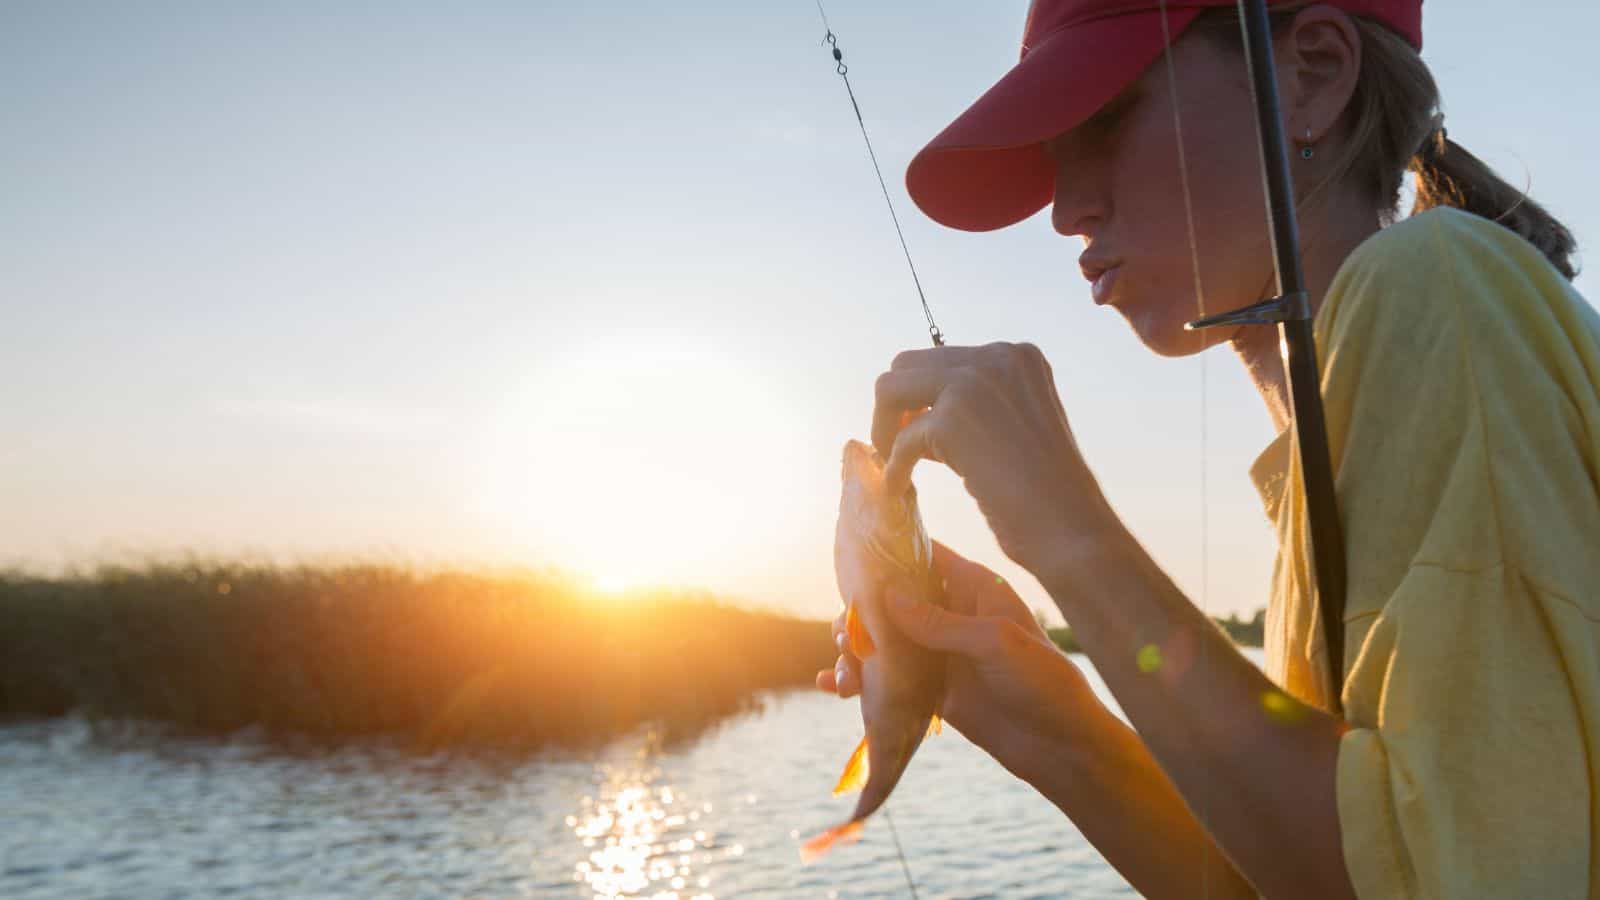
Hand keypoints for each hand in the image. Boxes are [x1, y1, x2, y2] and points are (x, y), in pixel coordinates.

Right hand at [816, 540, 1107, 778]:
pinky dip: (860, 679)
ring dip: (856, 651)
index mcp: (975, 588)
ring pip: (884, 639)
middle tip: (843, 637)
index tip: (850, 559)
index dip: (888, 554)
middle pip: (893, 598)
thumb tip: (888, 597)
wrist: (1061, 746)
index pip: (925, 556)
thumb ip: (941, 622)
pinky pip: (888, 676)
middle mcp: (953, 613)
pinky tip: (834, 687)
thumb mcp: (996, 644)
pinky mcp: (930, 687)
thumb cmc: (1043, 684)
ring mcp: (940, 651)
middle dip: (861, 614)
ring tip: (844, 676)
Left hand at [871, 342, 1117, 582]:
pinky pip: (899, 440)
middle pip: (908, 365)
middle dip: (896, 407)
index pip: (943, 359)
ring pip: (890, 388)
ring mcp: (973, 383)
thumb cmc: (1047, 492)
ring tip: (895, 463)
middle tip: (899, 447)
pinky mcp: (952, 419)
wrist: (1072, 528)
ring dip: (885, 427)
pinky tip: (900, 489)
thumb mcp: (1016, 426)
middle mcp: (996, 357)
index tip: (923, 434)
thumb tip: (918, 409)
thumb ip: (979, 404)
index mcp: (1017, 356)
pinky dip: (895, 467)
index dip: (924, 399)